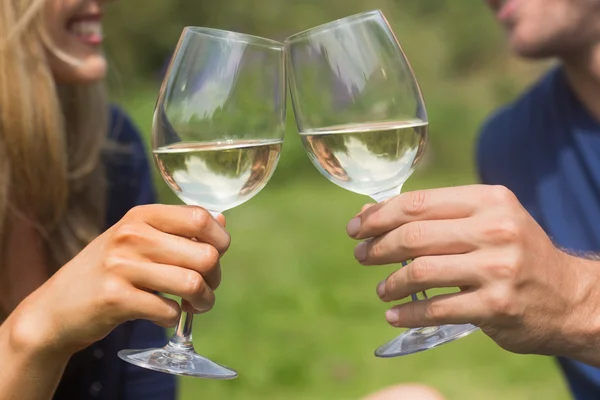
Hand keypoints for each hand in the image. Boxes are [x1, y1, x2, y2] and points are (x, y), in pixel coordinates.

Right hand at [8, 204, 229, 355]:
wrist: (55, 309)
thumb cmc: (107, 272)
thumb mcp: (137, 240)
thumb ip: (177, 230)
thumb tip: (221, 220)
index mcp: (141, 216)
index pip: (200, 218)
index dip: (220, 240)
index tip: (216, 256)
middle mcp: (131, 235)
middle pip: (205, 255)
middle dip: (215, 278)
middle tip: (204, 289)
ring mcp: (120, 267)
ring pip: (193, 283)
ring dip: (203, 302)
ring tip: (193, 306)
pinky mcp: (115, 299)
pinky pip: (169, 311)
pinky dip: (174, 318)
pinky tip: (163, 315)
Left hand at [346, 185, 599, 357]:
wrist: (570, 297)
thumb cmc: (515, 254)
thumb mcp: (486, 221)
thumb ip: (435, 216)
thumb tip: (370, 214)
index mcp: (489, 200)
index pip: (418, 203)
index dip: (379, 215)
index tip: (356, 227)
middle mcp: (495, 229)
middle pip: (414, 235)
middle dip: (377, 247)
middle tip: (360, 255)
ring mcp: (497, 269)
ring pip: (420, 271)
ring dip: (390, 282)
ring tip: (382, 288)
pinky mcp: (497, 306)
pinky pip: (437, 309)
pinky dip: (408, 313)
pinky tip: (394, 314)